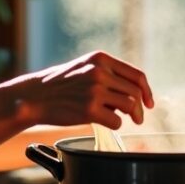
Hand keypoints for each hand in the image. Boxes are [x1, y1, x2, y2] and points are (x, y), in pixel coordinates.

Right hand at [0, 50, 154, 129]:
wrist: (34, 96)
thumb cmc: (60, 85)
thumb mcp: (84, 67)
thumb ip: (108, 73)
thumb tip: (136, 91)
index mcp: (100, 59)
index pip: (136, 74)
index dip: (147, 90)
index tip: (149, 103)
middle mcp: (99, 72)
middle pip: (135, 92)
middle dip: (141, 108)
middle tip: (138, 118)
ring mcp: (94, 90)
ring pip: (129, 105)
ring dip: (130, 116)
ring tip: (121, 119)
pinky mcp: (89, 110)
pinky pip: (116, 121)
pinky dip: (114, 124)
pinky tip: (104, 122)